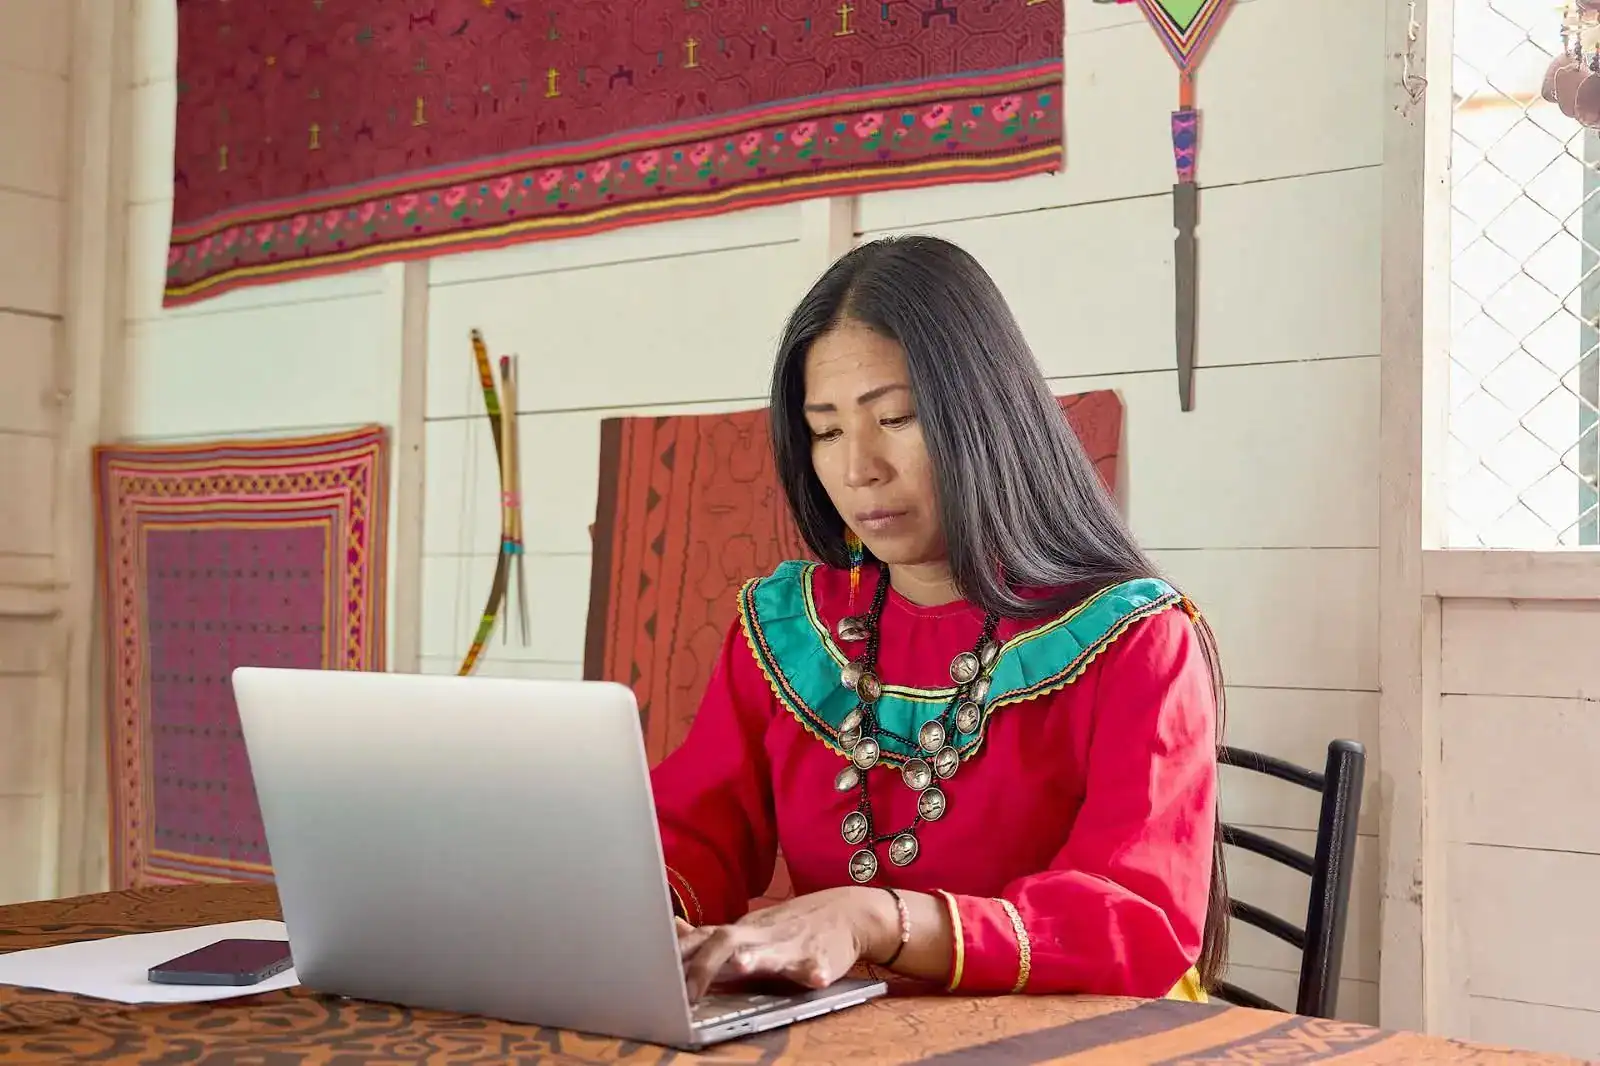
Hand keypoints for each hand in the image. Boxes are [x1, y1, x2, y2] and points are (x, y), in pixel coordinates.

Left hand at [676, 888, 894, 1000]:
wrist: (847, 912)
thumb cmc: (791, 927)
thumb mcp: (747, 929)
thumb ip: (710, 935)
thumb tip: (670, 928)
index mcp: (742, 932)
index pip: (700, 939)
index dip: (676, 956)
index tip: (651, 975)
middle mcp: (761, 935)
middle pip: (725, 941)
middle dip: (704, 965)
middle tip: (687, 994)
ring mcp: (792, 945)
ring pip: (771, 950)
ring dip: (757, 958)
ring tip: (744, 965)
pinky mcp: (823, 957)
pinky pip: (820, 964)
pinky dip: (818, 971)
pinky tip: (817, 977)